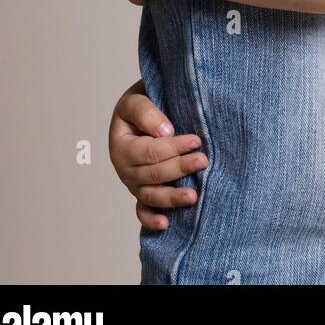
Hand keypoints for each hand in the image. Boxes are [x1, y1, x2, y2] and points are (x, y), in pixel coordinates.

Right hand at [108, 81, 207, 230]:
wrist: (139, 114)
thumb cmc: (140, 107)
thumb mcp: (135, 100)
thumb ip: (146, 112)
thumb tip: (165, 132)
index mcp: (121, 146)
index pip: (150, 151)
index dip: (173, 147)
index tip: (196, 141)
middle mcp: (124, 169)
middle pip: (154, 174)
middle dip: (179, 168)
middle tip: (203, 161)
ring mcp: (133, 184)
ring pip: (151, 195)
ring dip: (172, 197)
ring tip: (193, 197)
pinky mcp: (141, 193)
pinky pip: (143, 211)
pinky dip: (151, 220)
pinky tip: (166, 224)